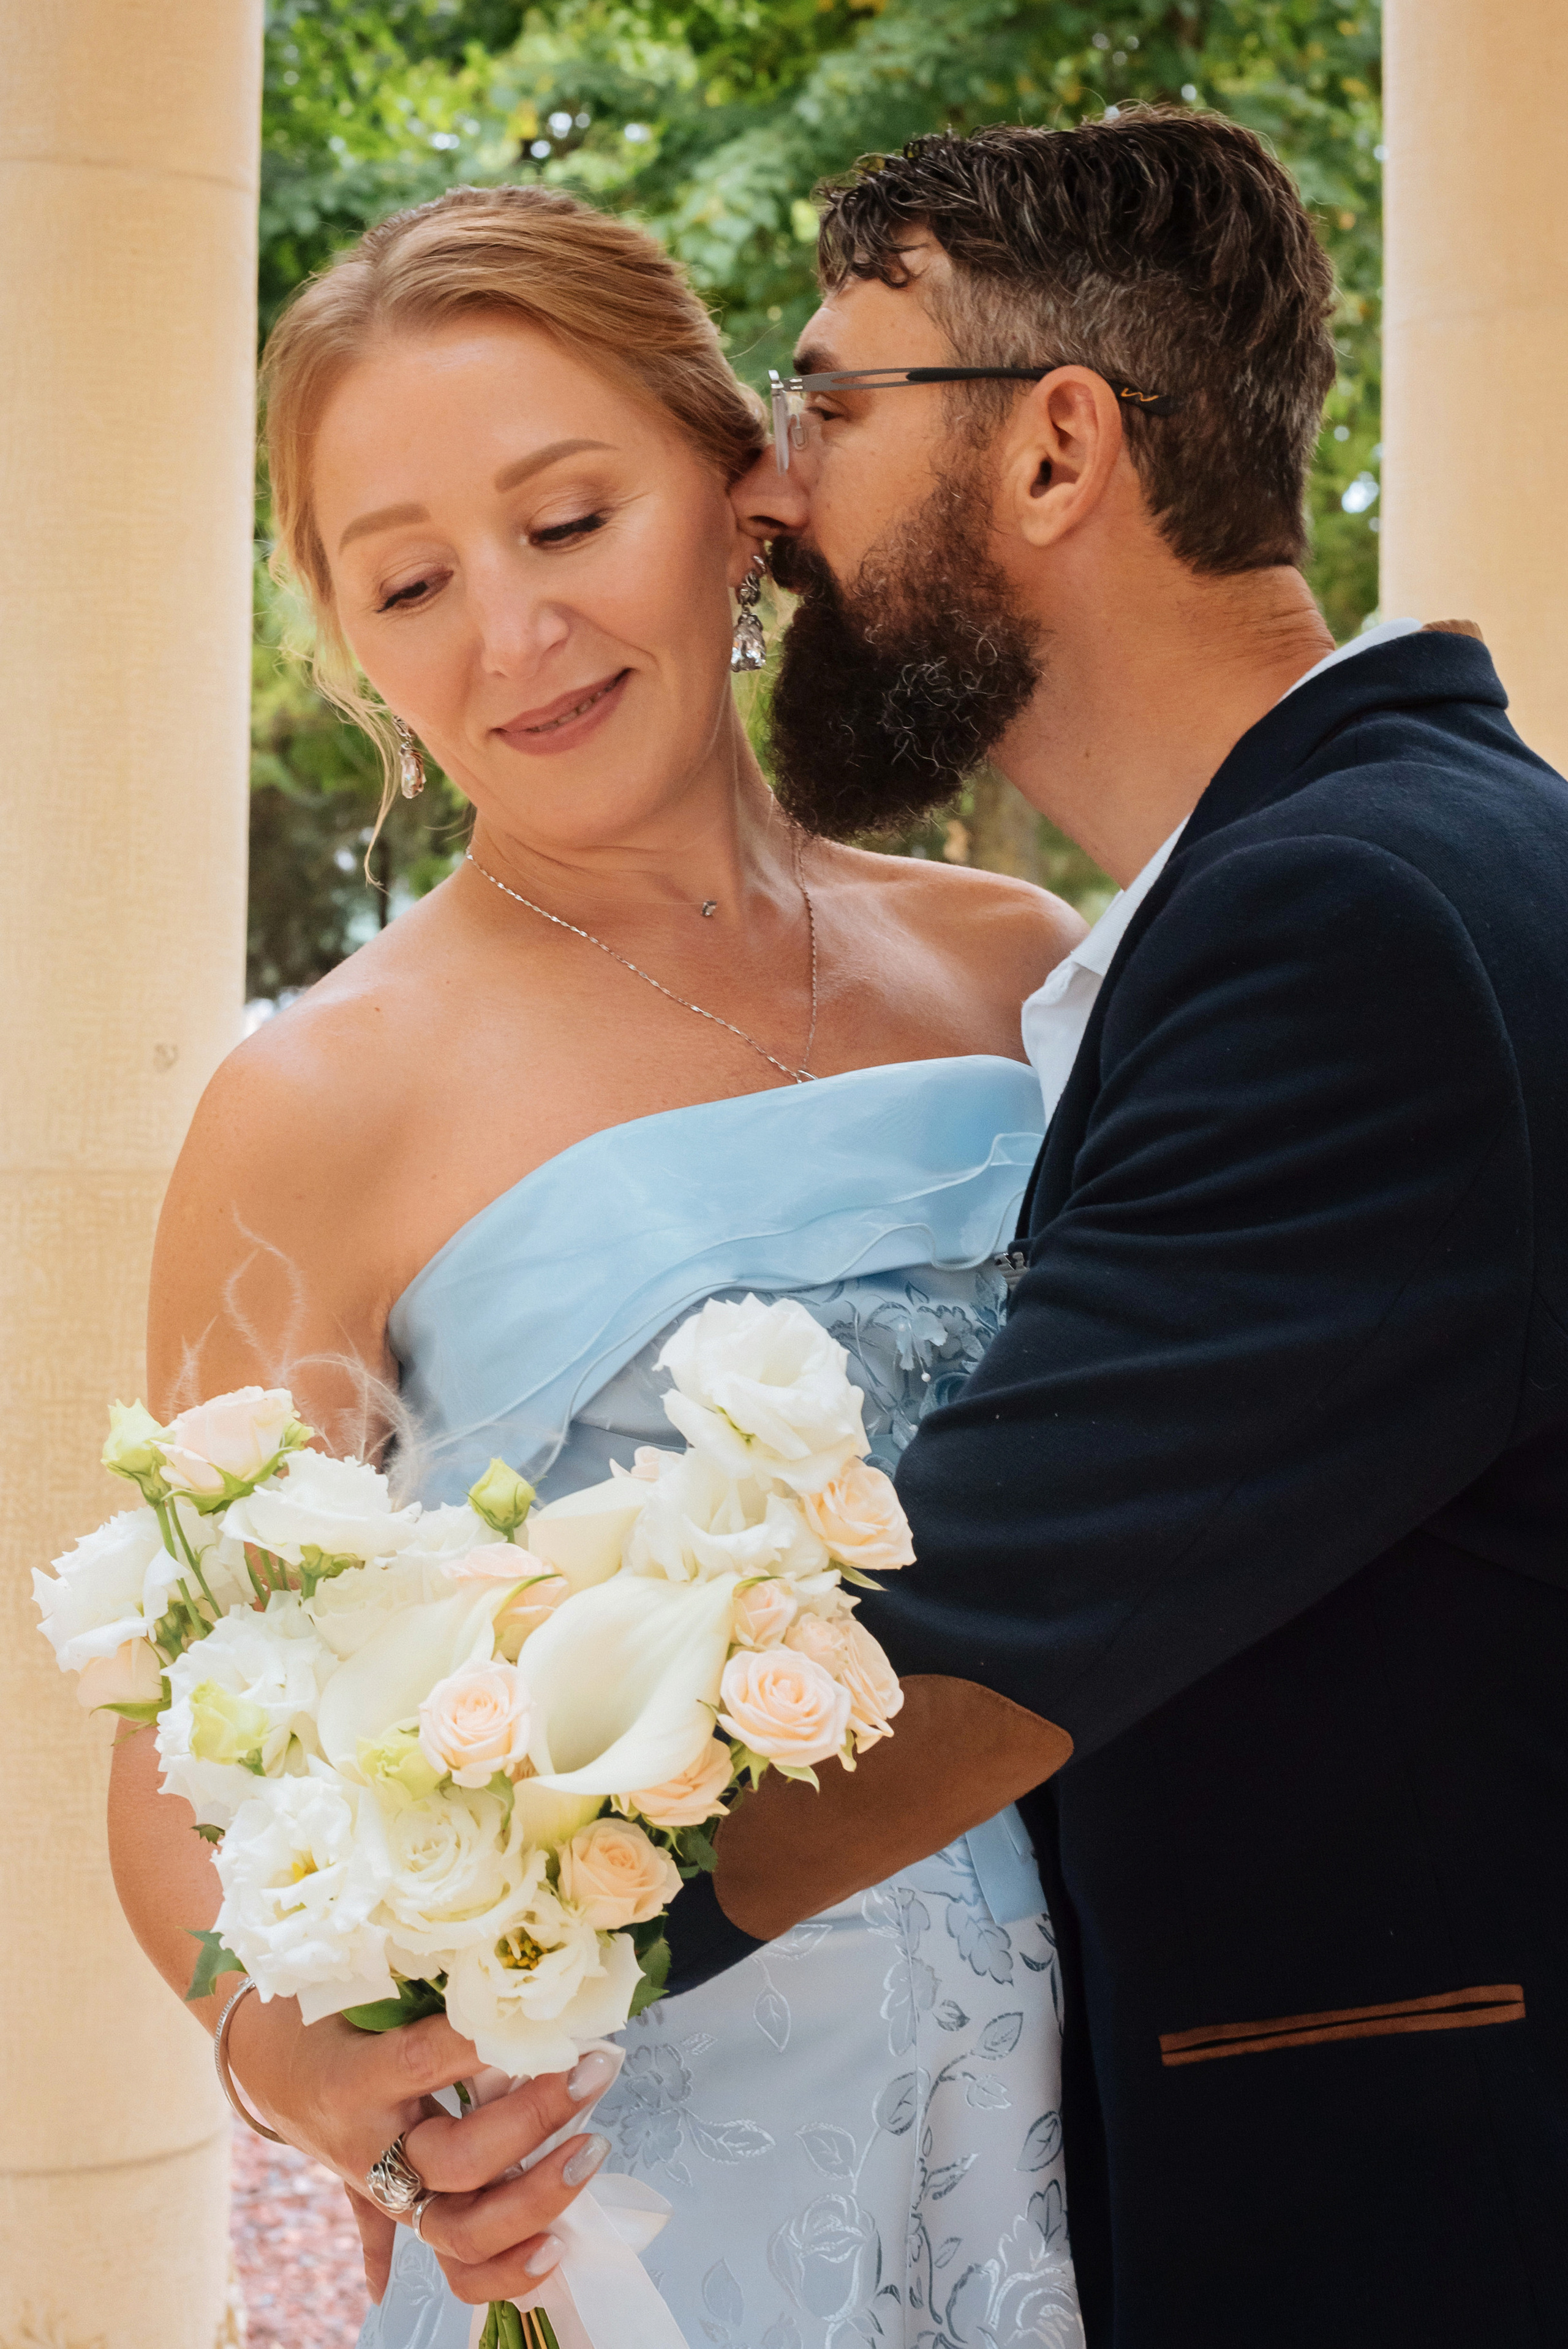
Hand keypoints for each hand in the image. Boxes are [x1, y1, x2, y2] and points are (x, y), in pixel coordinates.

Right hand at [227, 1992, 614, 2305]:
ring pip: (459, 2233)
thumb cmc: (321, 2010)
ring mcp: (384, 2190)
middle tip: (592, 2071)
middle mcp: (371, 2146)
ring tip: (589, 2156)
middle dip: (534, 2122)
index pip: (428, 2060)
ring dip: (532, 2205)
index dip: (489, 2041)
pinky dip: (496, 2274)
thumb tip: (506, 1974)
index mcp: (358, 2079)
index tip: (549, 2017)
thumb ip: (432, 1984)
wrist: (266, 2060)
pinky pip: (446, 2265)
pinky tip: (550, 2257)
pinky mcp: (397, 2212)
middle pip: (457, 2162)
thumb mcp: (363, 1983)